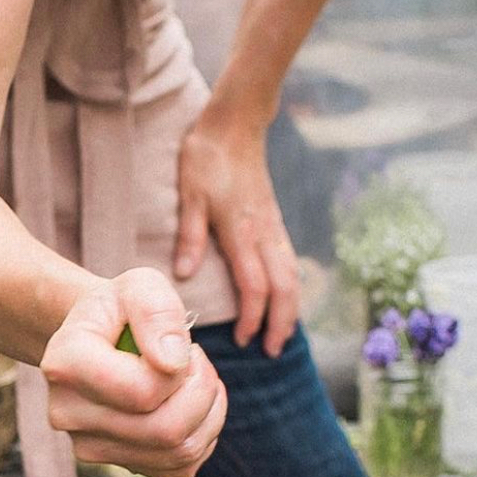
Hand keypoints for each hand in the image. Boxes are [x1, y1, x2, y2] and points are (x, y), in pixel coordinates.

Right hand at [40, 268, 226, 476]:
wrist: (100, 336)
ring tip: (193, 377)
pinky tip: (190, 403)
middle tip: (195, 361)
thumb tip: (173, 361)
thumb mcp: (140, 285)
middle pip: (165, 429)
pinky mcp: (118, 466)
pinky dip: (203, 433)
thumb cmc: (121, 310)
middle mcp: (67, 414)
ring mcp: (89, 447)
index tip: (179, 343)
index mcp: (65, 364)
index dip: (181, 368)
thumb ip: (157, 310)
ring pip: (180, 451)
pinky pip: (183, 467)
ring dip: (208, 411)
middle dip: (201, 391)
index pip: (143, 391)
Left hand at [173, 114, 299, 356]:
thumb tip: (183, 274)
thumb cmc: (206, 157)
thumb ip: (189, 234)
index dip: (252, 317)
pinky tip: (286, 300)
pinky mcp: (274, 221)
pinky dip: (292, 288)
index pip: (255, 286)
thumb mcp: (189, 193)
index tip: (243, 341)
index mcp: (241, 230)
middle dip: (281, 323)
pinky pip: (291, 262)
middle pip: (285, 288)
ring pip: (293, 276)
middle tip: (270, 352)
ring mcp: (273, 227)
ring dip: (291, 309)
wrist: (235, 125)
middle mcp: (264, 233)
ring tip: (282, 335)